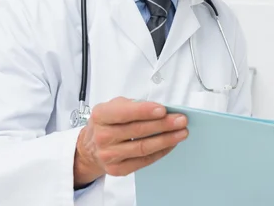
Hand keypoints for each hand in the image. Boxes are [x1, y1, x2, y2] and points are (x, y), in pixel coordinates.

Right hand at [73, 96, 187, 187]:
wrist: (91, 146)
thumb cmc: (109, 122)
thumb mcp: (116, 106)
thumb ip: (135, 105)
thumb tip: (162, 110)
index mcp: (101, 115)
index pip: (124, 113)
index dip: (144, 111)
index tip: (163, 110)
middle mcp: (102, 136)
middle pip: (138, 131)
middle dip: (163, 125)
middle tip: (181, 120)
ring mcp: (108, 155)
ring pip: (143, 147)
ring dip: (166, 140)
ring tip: (181, 133)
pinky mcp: (117, 169)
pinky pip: (143, 161)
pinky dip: (160, 152)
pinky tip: (171, 144)